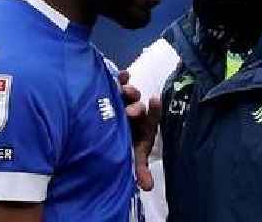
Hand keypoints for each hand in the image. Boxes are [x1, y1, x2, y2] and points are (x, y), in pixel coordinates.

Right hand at [118, 70, 160, 190]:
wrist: (106, 133)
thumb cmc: (122, 143)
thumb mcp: (132, 155)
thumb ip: (139, 168)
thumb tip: (148, 187)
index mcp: (142, 126)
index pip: (152, 117)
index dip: (155, 110)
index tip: (155, 101)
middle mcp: (135, 111)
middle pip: (138, 106)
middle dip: (136, 107)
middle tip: (131, 111)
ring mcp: (124, 100)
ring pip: (128, 94)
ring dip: (128, 91)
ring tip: (124, 90)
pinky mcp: (113, 90)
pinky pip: (119, 82)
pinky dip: (121, 77)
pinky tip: (121, 74)